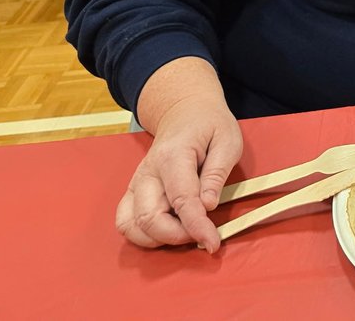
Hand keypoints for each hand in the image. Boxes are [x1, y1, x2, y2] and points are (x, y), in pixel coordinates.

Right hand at [117, 59, 242, 252]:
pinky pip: (126, 222)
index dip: (196, 226)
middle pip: (148, 217)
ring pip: (130, 225)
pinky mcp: (133, 192)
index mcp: (173, 156)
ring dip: (157, 239)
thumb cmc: (209, 125)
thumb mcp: (227, 140)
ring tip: (185, 233)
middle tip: (203, 235)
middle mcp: (147, 172)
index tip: (212, 243)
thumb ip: (216, 173)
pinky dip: (144, 235)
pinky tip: (167, 231)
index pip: (182, 199)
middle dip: (176, 236)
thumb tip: (207, 206)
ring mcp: (136, 183)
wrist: (184, 111)